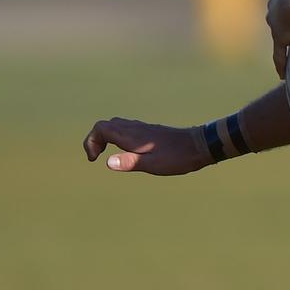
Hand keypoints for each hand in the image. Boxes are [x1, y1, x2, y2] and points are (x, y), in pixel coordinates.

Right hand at [83, 118, 211, 175]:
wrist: (198, 145)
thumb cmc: (176, 157)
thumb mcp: (152, 164)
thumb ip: (130, 162)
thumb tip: (107, 162)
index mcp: (131, 135)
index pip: (101, 128)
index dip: (91, 141)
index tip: (94, 159)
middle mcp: (135, 128)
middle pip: (106, 125)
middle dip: (96, 139)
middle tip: (97, 156)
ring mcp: (143, 128)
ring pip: (116, 125)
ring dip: (106, 137)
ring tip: (108, 154)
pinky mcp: (150, 131)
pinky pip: (127, 128)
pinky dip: (118, 137)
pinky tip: (127, 150)